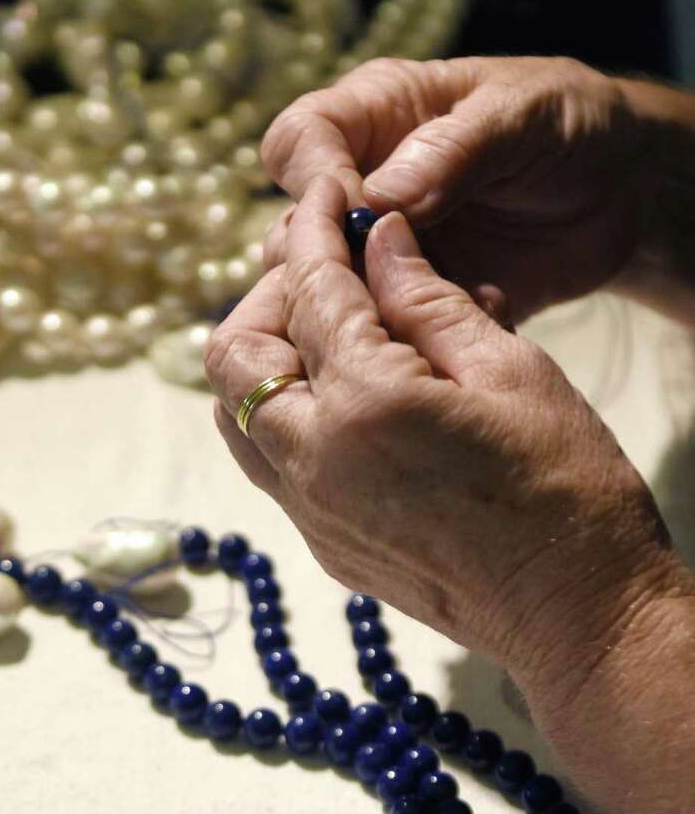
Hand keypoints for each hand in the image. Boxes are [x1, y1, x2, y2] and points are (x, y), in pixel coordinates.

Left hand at [204, 176, 680, 697]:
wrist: (578, 616)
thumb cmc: (566, 488)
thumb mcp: (511, 370)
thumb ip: (428, 300)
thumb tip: (379, 237)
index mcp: (364, 405)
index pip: (309, 291)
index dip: (312, 231)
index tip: (324, 196)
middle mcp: (312, 462)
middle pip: (234, 356)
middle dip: (268, 299)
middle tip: (326, 273)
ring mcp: (308, 512)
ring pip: (237, 416)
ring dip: (266, 361)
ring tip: (332, 333)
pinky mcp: (322, 545)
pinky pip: (269, 464)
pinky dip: (284, 415)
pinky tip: (348, 398)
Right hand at [258, 56, 642, 325]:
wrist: (621, 191)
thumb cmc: (568, 125)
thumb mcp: (522, 115)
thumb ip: (453, 149)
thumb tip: (381, 197)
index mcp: (374, 117)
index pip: (299, 143)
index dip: (313, 181)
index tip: (356, 215)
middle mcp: (360, 184)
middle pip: (293, 230)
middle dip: (323, 265)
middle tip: (380, 282)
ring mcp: (378, 250)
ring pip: (320, 293)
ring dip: (355, 314)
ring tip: (410, 316)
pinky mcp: (407, 301)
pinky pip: (377, 335)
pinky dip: (404, 344)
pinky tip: (448, 335)